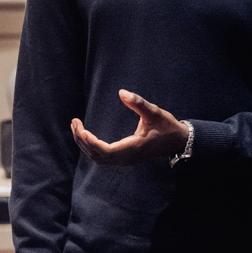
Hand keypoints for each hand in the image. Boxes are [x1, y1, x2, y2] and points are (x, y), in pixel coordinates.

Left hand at [70, 90, 188, 165]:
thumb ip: (139, 103)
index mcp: (133, 147)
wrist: (177, 141)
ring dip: (85, 145)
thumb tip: (122, 92)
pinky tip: (86, 136)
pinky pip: (103, 157)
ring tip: (76, 127)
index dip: (90, 142)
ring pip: (98, 158)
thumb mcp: (155, 112)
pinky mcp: (124, 158)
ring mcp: (125, 160)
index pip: (105, 151)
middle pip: (97, 155)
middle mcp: (127, 157)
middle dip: (82, 140)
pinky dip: (91, 148)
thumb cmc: (167, 126)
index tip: (81, 128)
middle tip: (74, 122)